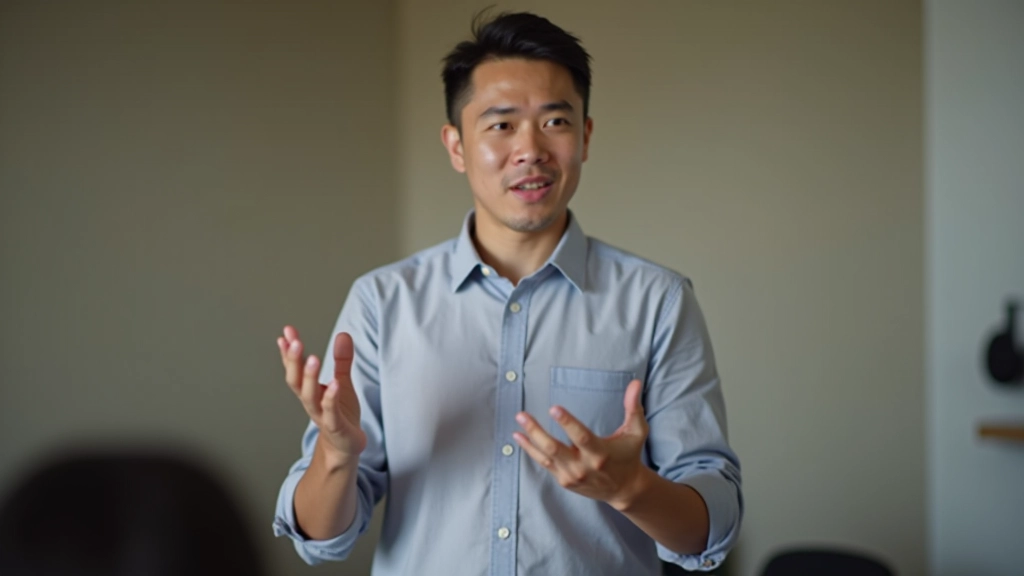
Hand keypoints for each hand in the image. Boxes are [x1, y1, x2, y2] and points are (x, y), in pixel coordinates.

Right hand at [278, 326, 366, 464]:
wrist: (346, 447)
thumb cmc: (341, 415)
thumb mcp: (342, 382)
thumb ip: (341, 360)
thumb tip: (342, 334)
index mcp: (309, 391)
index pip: (295, 368)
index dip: (290, 351)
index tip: (286, 331)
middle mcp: (311, 402)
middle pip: (295, 381)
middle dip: (293, 362)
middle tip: (294, 341)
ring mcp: (321, 415)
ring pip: (309, 397)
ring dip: (309, 378)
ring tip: (313, 357)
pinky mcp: (336, 427)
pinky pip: (330, 412)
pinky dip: (330, 398)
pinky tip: (334, 383)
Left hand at [513, 379, 649, 509]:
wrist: (624, 488)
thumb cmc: (629, 455)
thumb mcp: (636, 432)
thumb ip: (634, 407)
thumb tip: (636, 383)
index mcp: (600, 453)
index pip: (581, 437)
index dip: (567, 423)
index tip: (554, 408)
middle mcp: (583, 466)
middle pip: (555, 448)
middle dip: (536, 431)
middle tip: (522, 414)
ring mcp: (572, 475)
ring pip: (545, 457)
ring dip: (530, 439)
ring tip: (518, 422)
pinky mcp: (564, 480)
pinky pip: (544, 464)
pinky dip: (531, 450)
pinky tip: (519, 437)